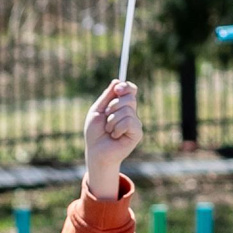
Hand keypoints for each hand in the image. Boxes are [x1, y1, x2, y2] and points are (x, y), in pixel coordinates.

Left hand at [84, 81, 140, 199]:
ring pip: (127, 110)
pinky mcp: (137, 133)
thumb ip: (107, 96)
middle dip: (114, 105)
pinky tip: (115, 136)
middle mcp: (130, 113)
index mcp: (121, 106)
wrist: (96, 151)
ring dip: (112, 120)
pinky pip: (129, 122)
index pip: (130, 90)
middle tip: (107, 116)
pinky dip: (117, 128)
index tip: (118, 89)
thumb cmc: (95, 133)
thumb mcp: (97, 110)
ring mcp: (135, 123)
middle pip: (129, 97)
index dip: (126, 87)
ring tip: (108, 130)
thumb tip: (117, 81)